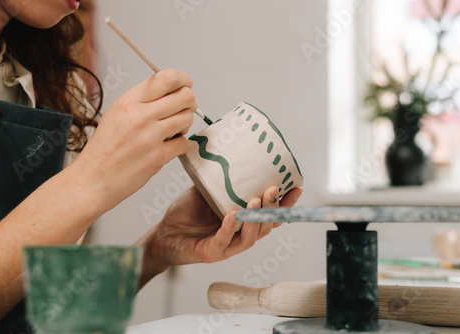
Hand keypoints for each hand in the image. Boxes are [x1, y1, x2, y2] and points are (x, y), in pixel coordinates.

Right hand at [71, 69, 197, 210]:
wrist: (93, 180)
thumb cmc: (105, 150)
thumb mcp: (116, 114)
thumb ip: (143, 101)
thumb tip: (173, 92)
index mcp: (128, 101)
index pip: (166, 78)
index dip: (183, 79)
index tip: (186, 85)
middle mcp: (140, 115)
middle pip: (185, 96)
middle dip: (189, 103)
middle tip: (183, 111)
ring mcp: (150, 136)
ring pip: (188, 118)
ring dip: (184, 125)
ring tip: (171, 132)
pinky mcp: (158, 156)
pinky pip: (184, 142)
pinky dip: (179, 145)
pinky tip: (166, 148)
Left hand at [136, 185, 302, 287]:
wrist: (163, 233)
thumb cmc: (185, 214)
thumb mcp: (206, 192)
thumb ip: (220, 179)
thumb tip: (231, 153)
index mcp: (243, 222)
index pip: (270, 215)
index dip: (284, 205)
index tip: (296, 188)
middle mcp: (239, 236)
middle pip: (265, 226)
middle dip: (272, 208)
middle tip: (273, 189)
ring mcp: (227, 247)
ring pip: (250, 237)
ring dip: (255, 219)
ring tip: (255, 199)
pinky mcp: (211, 253)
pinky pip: (224, 242)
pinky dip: (229, 229)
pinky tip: (231, 215)